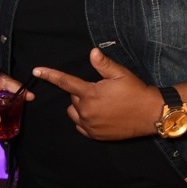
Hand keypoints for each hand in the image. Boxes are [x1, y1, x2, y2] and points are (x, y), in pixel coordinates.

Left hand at [32, 47, 161, 139]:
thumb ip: (103, 64)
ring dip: (82, 107)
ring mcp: (90, 124)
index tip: (36, 70)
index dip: (49, 75)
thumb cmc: (135, 91)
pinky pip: (80, 125)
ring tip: (101, 104)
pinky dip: (85, 120)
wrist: (150, 114)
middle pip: (73, 98)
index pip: (64, 82)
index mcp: (90, 93)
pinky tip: (100, 115)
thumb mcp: (120, 74)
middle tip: (102, 92)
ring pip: (74, 112)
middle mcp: (86, 110)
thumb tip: (92, 52)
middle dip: (83, 93)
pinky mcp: (95, 135)